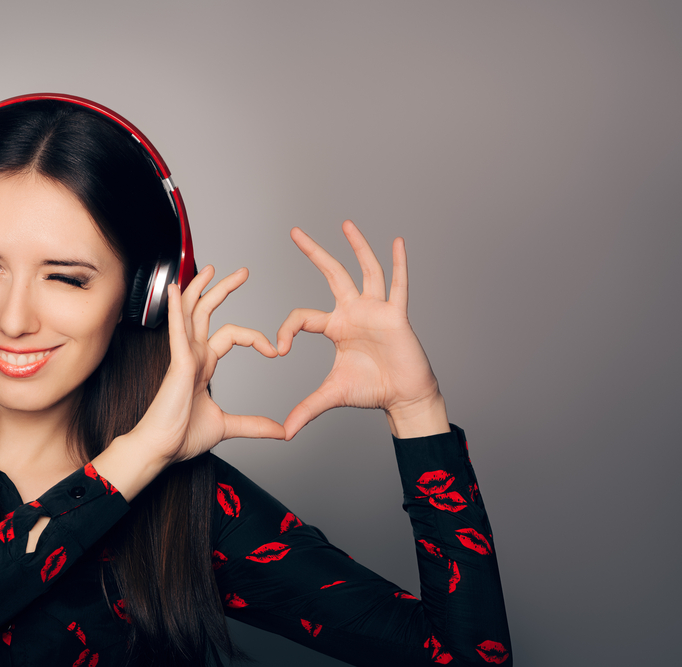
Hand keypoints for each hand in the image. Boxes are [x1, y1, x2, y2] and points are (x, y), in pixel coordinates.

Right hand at [133, 265, 285, 464]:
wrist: (161, 449)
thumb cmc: (182, 436)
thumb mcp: (227, 426)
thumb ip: (254, 425)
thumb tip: (281, 431)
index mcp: (203, 365)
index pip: (230, 335)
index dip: (254, 337)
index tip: (274, 350)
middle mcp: (193, 355)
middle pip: (207, 312)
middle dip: (223, 289)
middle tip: (242, 272)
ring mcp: (183, 356)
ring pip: (192, 312)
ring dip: (202, 288)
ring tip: (213, 268)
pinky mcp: (177, 363)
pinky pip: (177, 330)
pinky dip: (176, 308)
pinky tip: (175, 289)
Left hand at [278, 221, 448, 439]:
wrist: (403, 398)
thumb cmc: (371, 390)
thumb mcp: (331, 395)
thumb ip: (307, 408)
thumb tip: (285, 432)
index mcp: (335, 327)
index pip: (302, 316)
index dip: (285, 331)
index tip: (277, 351)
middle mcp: (354, 311)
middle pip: (332, 274)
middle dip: (313, 252)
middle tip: (295, 232)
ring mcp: (376, 309)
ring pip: (365, 270)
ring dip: (356, 247)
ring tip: (345, 224)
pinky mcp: (397, 314)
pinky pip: (399, 285)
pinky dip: (399, 263)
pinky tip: (397, 242)